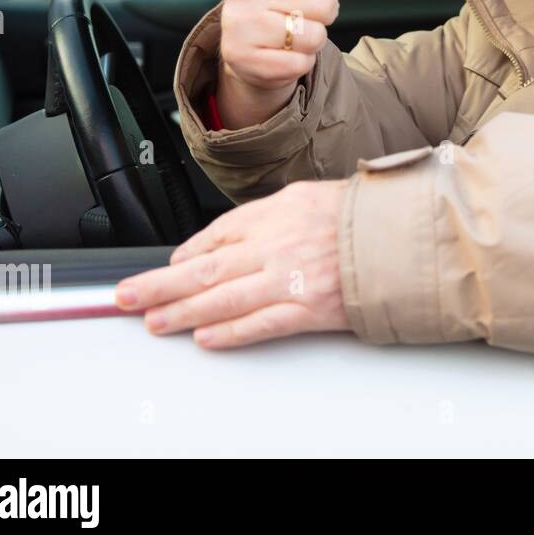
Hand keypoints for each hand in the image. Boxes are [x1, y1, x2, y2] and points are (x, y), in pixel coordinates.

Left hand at [114, 180, 350, 348]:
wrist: (408, 237)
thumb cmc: (365, 217)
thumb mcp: (308, 196)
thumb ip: (267, 215)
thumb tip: (226, 238)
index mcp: (276, 212)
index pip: (217, 234)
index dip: (185, 254)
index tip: (167, 267)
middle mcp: (276, 245)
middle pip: (205, 268)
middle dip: (160, 285)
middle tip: (126, 297)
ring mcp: (291, 279)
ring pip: (223, 299)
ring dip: (182, 313)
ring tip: (154, 322)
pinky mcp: (310, 308)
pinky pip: (261, 324)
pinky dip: (230, 333)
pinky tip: (205, 339)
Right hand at [217, 0, 341, 127]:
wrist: (260, 39)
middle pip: (325, 1)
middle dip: (324, 8)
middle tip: (300, 4)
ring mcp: (236, 19)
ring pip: (315, 34)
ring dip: (314, 37)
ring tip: (291, 27)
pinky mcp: (240, 57)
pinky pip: (300, 64)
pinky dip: (301, 63)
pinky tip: (281, 51)